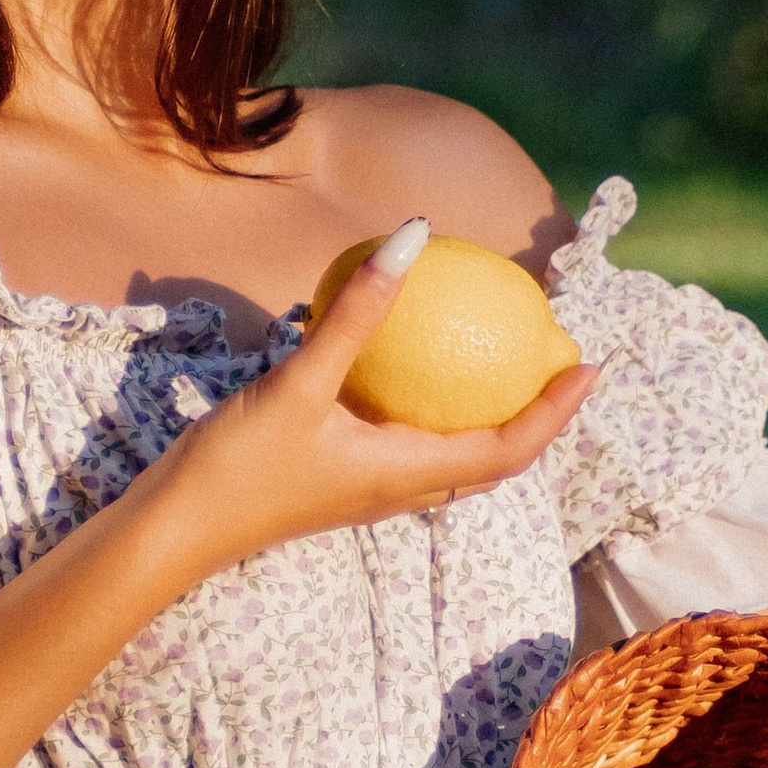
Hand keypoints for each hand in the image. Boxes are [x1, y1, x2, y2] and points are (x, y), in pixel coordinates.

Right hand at [153, 216, 595, 579]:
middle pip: (495, 461)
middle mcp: (402, 490)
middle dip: (539, 418)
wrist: (177, 529)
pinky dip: (434, 415)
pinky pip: (410, 449)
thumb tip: (413, 238)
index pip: (510, 449)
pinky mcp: (343, 482)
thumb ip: (357, 313)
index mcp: (408, 475)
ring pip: (454, 461)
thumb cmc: (240, 465)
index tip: (590, 366)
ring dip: (491, 421)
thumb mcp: (300, 380)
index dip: (556, 413)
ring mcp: (372, 491)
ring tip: (502, 366)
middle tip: (560, 364)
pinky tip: (407, 369)